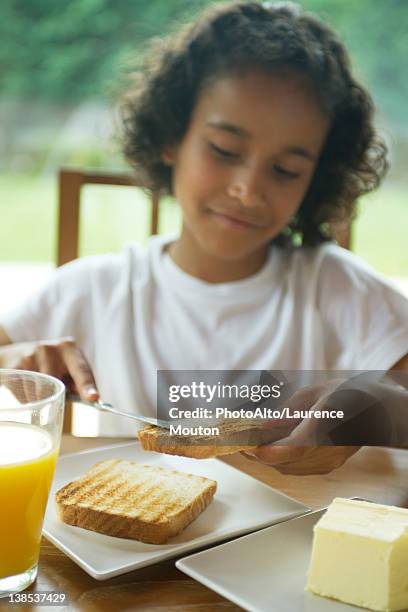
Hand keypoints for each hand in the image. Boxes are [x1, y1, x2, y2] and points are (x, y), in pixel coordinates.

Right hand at [0, 337, 98, 401]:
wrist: (18, 353)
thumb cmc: (52, 366)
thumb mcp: (68, 368)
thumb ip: (77, 384)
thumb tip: (90, 401)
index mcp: (69, 349)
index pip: (81, 370)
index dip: (87, 386)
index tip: (94, 398)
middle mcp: (50, 349)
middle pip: (56, 387)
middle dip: (55, 398)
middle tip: (53, 395)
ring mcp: (30, 356)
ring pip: (38, 395)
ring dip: (40, 401)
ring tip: (37, 388)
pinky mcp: (14, 366)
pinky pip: (22, 395)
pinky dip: (25, 399)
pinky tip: (26, 386)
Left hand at [242, 372, 407, 473]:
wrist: (378, 410)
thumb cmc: (349, 395)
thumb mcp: (313, 392)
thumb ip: (287, 410)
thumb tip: (264, 425)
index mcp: (325, 428)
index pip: (291, 449)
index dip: (265, 451)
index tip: (246, 444)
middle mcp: (327, 451)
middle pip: (284, 463)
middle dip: (257, 455)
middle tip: (238, 443)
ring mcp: (328, 462)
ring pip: (288, 470)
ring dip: (266, 460)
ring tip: (249, 444)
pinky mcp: (328, 466)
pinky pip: (297, 470)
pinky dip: (280, 461)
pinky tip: (270, 449)